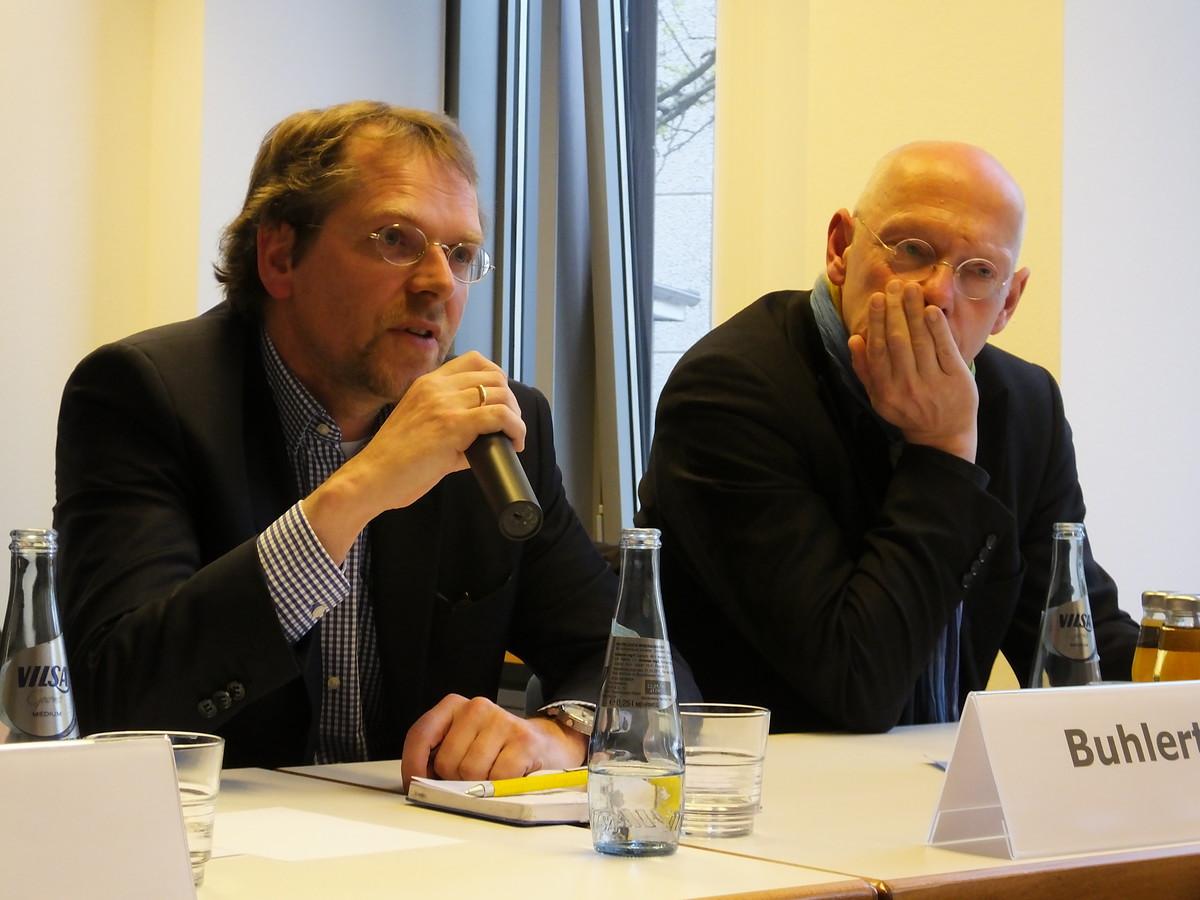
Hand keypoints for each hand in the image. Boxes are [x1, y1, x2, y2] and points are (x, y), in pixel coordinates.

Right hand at [302, 351, 525, 561]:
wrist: (370, 479)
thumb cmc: (392, 462)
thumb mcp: (420, 428)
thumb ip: (450, 426)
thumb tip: (483, 439)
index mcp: (426, 384)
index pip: (473, 360)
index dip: (496, 377)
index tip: (500, 401)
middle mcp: (436, 388)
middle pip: (493, 376)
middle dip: (509, 401)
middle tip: (509, 425)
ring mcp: (444, 404)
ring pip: (500, 394)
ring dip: (515, 416)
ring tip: (512, 436)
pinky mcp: (453, 426)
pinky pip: (500, 416)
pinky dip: (516, 428)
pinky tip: (515, 443)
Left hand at [400, 694, 587, 791]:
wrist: (546, 746)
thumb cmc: (498, 751)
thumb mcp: (463, 745)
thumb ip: (438, 757)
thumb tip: (416, 784)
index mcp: (455, 706)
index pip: (420, 734)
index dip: (412, 766)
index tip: (414, 785)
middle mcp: (477, 708)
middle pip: (446, 761)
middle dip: (455, 779)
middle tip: (472, 777)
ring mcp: (502, 721)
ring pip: (471, 772)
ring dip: (480, 784)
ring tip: (492, 773)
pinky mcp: (523, 740)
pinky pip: (497, 778)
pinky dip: (501, 786)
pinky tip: (509, 775)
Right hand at [847, 280, 978, 461]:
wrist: (942, 435)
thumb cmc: (907, 410)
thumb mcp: (878, 396)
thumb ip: (864, 369)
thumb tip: (854, 339)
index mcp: (885, 391)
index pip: (878, 350)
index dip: (877, 321)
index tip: (877, 298)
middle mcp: (907, 388)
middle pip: (899, 341)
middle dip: (896, 310)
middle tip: (894, 285)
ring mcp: (933, 384)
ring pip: (921, 341)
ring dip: (915, 312)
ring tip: (911, 289)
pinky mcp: (956, 381)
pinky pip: (945, 349)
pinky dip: (938, 328)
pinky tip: (931, 310)